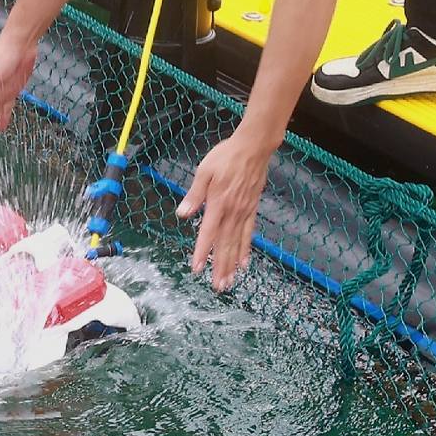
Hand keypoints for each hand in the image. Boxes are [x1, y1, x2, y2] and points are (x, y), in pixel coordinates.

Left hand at [176, 126, 279, 290]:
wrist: (253, 148)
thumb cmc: (226, 157)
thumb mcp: (204, 171)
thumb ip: (194, 195)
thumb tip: (182, 214)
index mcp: (218, 204)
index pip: (208, 233)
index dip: (202, 251)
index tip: (196, 268)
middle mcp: (232, 212)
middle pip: (225, 244)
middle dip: (220, 267)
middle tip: (217, 287)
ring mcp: (244, 212)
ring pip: (237, 243)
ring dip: (232, 264)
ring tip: (228, 282)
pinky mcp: (252, 209)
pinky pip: (249, 234)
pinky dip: (246, 250)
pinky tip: (244, 264)